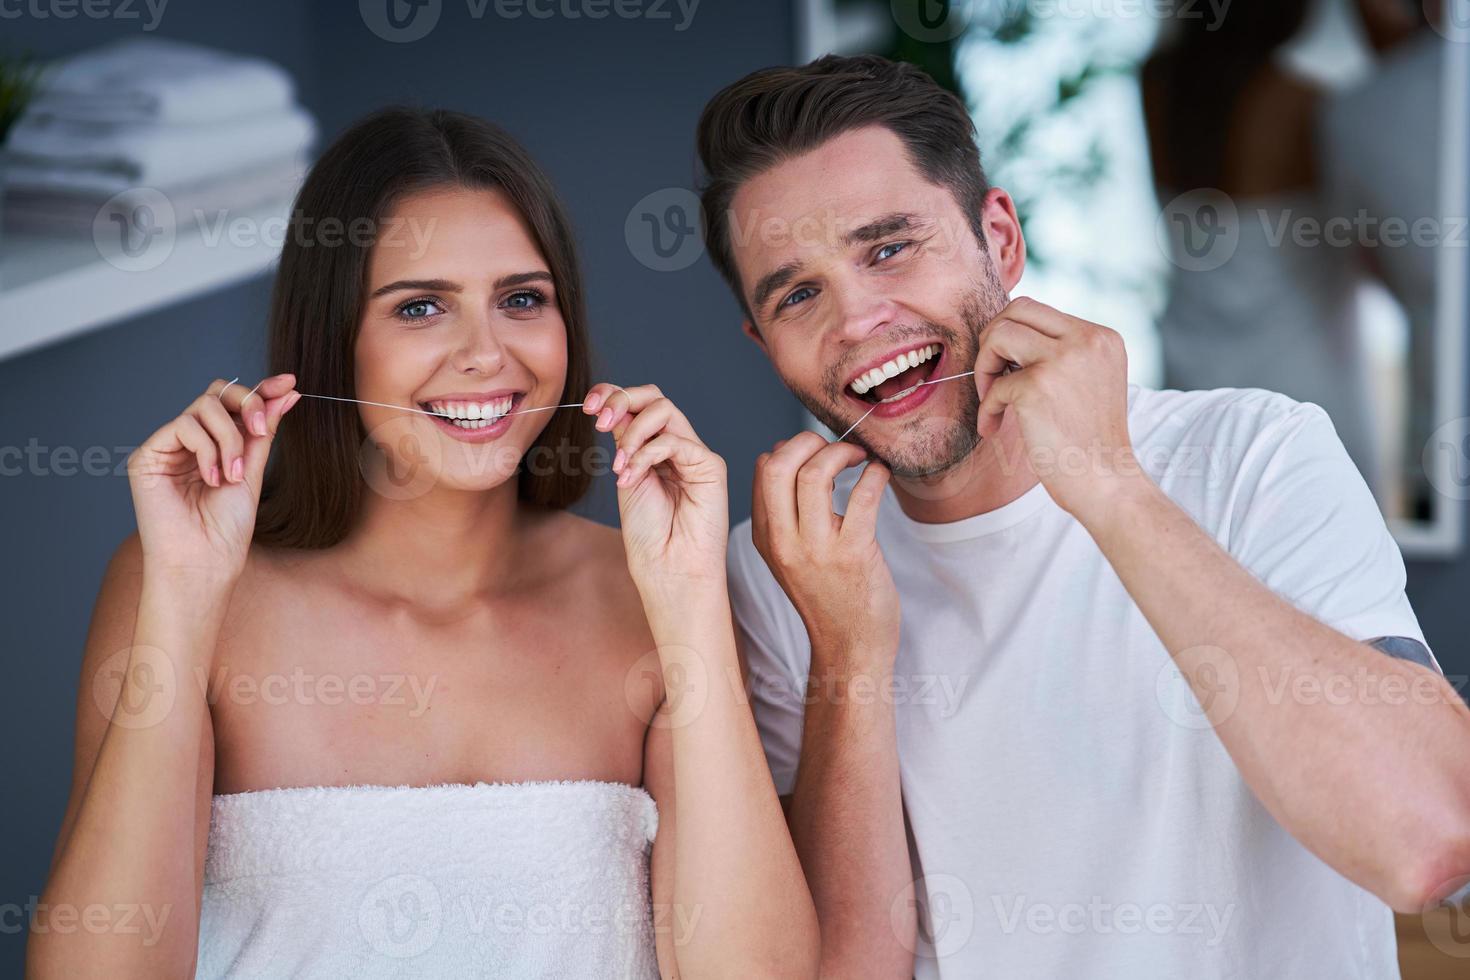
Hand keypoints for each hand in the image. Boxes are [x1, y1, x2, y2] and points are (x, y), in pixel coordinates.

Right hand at [127, 375, 299, 585]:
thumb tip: (287, 393)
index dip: (261, 389)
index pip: (234, 404)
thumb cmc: (227, 527)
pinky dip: (207, 449)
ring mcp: (168, 447)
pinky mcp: (147, 456)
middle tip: (262, 431)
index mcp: (216, 444)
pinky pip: (183, 426)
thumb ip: (263, 431)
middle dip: (248, 404)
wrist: (206, 561)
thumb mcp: (254, 469)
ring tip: (234, 474)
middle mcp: (190, 442)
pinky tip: (211, 478)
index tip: (289, 383)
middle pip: (217, 393)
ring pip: (204, 406)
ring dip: (229, 438)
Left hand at [584, 383, 728, 590]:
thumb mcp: (627, 478)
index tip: (588, 407)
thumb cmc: (650, 535)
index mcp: (655, 450)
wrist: (669, 570)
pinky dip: (645, 455)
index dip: (613, 395)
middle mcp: (677, 447)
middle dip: (621, 399)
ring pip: (665, 409)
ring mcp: (695, 454)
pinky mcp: (710, 466)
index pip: (638, 406)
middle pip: (654, 396)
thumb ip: (625, 443)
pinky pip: (674, 441)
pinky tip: (632, 477)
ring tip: (620, 464)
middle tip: (600, 421)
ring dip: (633, 430)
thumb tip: (612, 409)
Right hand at [751, 432, 898, 670]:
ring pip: (816, 473)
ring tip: (860, 457)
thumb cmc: (828, 597)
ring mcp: (817, 549)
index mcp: (766, 537)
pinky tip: (881, 475)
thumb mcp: (790, 556)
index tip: (816, 450)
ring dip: (843, 452)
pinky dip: (875, 474)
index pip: (762, 470)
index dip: (791, 447)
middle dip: (809, 440)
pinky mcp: (854, 554)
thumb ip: (785, 513)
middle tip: (836, 446)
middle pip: (778, 465)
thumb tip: (788, 455)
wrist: (850, 648)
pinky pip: (863, 495)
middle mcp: (784, 541)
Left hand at [974, 297, 1137, 522]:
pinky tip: (993, 429)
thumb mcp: (1088, 381)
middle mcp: (1087, 340)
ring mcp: (1062, 360)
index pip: (1038, 310)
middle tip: (991, 377)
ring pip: (999, 334)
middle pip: (1017, 309)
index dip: (1011, 335)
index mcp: (1101, 337)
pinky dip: (986, 408)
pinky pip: (993, 385)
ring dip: (984, 366)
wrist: (1106, 483)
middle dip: (992, 340)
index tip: (1007, 369)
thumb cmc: (1089, 442)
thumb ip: (1061, 354)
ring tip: (991, 400)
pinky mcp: (1036, 386)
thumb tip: (1007, 335)